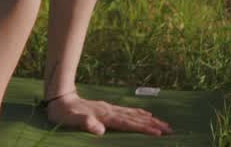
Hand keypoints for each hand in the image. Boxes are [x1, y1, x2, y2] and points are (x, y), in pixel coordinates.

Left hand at [44, 92, 172, 136]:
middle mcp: (110, 110)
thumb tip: (100, 130)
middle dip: (153, 124)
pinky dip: (139, 113)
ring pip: (134, 114)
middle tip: (170, 129)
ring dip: (149, 119)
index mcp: (105, 115)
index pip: (128, 123)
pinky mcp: (107, 108)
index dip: (143, 128)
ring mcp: (110, 108)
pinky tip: (145, 114)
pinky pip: (128, 111)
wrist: (59, 98)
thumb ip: (85, 123)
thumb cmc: (64, 113)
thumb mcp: (71, 120)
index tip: (158, 132)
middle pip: (136, 118)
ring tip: (163, 122)